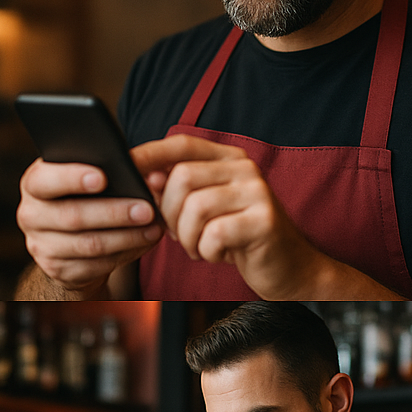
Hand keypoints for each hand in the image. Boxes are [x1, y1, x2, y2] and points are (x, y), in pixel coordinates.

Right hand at [16, 159, 162, 294]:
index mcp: (35, 183)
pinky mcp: (57, 269)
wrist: (70, 238)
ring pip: (88, 244)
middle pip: (72, 216)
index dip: (72, 178)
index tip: (102, 178)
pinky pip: (95, 265)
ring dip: (126, 237)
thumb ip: (114, 169)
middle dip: (113, 212)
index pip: (45, 180)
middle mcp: (31, 215)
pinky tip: (143, 241)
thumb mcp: (89, 175)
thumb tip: (152, 173)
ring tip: (153, 227)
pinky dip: (125, 253)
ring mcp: (41, 246)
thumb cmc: (84, 195)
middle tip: (146, 208)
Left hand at [133, 135, 324, 298]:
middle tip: (179, 235)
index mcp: (228, 159)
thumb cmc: (235, 238)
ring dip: (186, 237)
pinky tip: (218, 255)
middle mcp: (245, 168)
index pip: (181, 144)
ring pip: (194, 207)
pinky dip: (207, 251)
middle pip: (181, 177)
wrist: (286, 268)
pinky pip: (213, 234)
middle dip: (168, 214)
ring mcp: (258, 192)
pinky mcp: (265, 220)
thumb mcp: (203, 211)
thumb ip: (176, 192)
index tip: (124, 168)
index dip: (149, 154)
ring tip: (199, 247)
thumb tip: (144, 179)